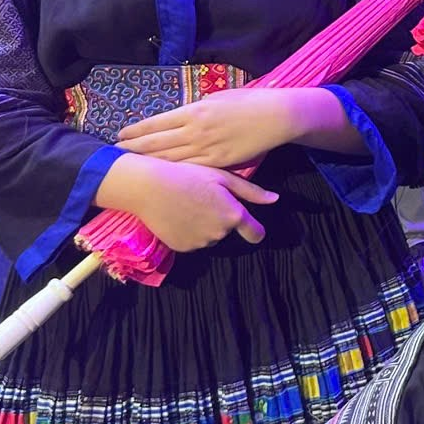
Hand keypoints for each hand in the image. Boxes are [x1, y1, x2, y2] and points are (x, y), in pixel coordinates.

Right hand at [95, 151, 276, 251]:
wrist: (148, 187)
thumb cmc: (187, 175)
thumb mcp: (222, 177)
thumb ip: (250, 192)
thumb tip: (274, 199)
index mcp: (232, 215)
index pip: (255, 233)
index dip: (256, 230)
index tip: (253, 228)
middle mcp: (219, 233)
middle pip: (228, 229)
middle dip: (221, 218)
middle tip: (204, 199)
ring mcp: (199, 243)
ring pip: (209, 235)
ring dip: (205, 224)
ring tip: (188, 204)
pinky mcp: (181, 248)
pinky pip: (192, 241)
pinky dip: (188, 231)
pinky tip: (178, 214)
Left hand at [116, 87, 314, 168]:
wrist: (277, 116)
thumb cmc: (249, 102)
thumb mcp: (218, 98)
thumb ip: (197, 109)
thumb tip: (181, 116)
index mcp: (194, 111)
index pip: (156, 123)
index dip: (136, 131)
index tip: (120, 135)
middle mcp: (195, 130)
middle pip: (156, 143)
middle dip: (133, 149)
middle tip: (114, 154)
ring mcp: (206, 149)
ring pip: (170, 159)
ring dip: (148, 163)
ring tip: (130, 167)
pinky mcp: (219, 163)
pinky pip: (191, 170)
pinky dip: (173, 173)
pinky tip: (161, 176)